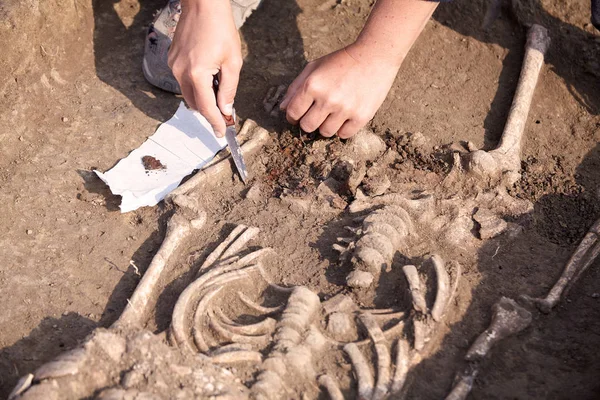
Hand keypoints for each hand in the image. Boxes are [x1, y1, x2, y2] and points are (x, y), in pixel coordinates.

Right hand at [168, 0, 241, 136]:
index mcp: (197, 75)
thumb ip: (229, 89)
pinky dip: (195, 85)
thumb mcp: (233, 62)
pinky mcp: (172, 59)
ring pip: (187, 94)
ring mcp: (174, 66)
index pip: (206, 108)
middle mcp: (180, 72)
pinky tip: (208, 75)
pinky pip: (183, 80)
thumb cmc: (220, 29)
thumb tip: (225, 109)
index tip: (221, 132)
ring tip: (218, 89)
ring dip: (202, 98)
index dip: (215, 123)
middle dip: (209, 111)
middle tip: (225, 114)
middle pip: (194, 104)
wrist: (203, 5)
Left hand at [280, 45, 399, 138]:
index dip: (293, 116)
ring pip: (325, 132)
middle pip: (307, 127)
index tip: (299, 114)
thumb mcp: (314, 67)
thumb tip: (283, 109)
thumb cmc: (341, 62)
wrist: (374, 57)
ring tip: (332, 113)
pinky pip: (344, 135)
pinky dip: (342, 129)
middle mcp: (328, 99)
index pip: (293, 113)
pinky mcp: (361, 116)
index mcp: (313, 85)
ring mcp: (345, 109)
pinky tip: (345, 117)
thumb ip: (296, 87)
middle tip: (316, 114)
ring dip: (326, 125)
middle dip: (308, 122)